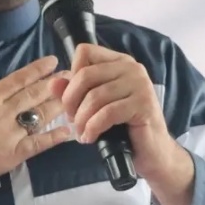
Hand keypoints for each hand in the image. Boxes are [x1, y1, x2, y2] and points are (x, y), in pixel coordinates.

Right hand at [0, 49, 71, 197]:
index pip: (16, 80)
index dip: (36, 70)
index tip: (51, 61)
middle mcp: (0, 115)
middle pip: (32, 96)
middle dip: (53, 85)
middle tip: (71, 76)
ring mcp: (6, 137)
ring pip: (37, 118)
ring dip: (56, 106)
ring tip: (73, 97)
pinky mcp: (7, 158)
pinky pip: (35, 146)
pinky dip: (53, 139)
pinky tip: (68, 132)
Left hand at [49, 44, 185, 181]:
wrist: (151, 152)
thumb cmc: (122, 128)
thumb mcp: (94, 107)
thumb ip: (74, 92)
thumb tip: (53, 83)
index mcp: (119, 62)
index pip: (85, 52)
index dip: (71, 76)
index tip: (73, 99)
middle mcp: (131, 67)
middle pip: (85, 74)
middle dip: (71, 101)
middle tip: (72, 120)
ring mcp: (140, 84)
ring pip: (95, 96)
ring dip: (82, 119)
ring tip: (82, 132)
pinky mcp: (144, 104)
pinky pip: (107, 113)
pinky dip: (93, 128)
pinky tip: (90, 137)